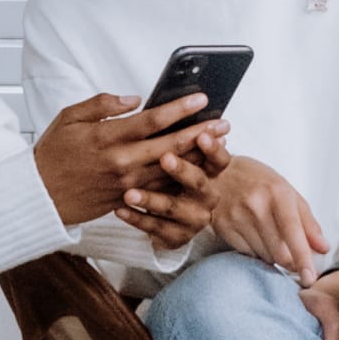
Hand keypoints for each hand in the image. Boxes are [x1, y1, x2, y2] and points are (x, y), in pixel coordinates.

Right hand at [32, 93, 230, 225]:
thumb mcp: (69, 118)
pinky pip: (160, 188)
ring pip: (171, 169)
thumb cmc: (52, 154)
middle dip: (200, 132)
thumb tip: (133, 99)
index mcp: (107, 138)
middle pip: (170, 146)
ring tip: (220, 144)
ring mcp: (127, 184)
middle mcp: (121, 162)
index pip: (151, 121)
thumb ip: (102, 105)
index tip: (201, 99)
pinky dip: (181, 178)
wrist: (39, 197)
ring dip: (198, 156)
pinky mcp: (127, 198)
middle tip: (224, 122)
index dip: (179, 109)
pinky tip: (198, 169)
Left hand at [118, 131, 234, 249]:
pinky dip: (138, 219)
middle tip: (165, 158)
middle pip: (199, 182)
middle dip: (183, 169)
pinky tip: (120, 209)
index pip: (218, 159)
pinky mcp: (175, 235)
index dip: (213, 147)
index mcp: (207, 168)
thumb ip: (167, 126)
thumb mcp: (172, 148)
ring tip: (130, 193)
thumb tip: (148, 104)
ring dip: (153, 200)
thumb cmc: (171, 172)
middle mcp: (204, 193)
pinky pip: (156, 229)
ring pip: (173, 208)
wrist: (163, 211)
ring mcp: (191, 217)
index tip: (202, 133)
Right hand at [207, 156, 328, 285]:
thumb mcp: (288, 193)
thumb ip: (308, 222)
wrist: (218, 170)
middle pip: (279, 252)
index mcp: (277, 193)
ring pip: (264, 256)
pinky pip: (247, 254)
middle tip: (291, 255)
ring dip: (272, 254)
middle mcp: (256, 205)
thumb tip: (323, 249)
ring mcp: (237, 216)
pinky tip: (252, 234)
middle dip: (290, 260)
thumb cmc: (259, 182)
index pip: (293, 231)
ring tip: (267, 234)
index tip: (310, 277)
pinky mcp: (223, 227)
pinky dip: (255, 251)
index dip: (303, 257)